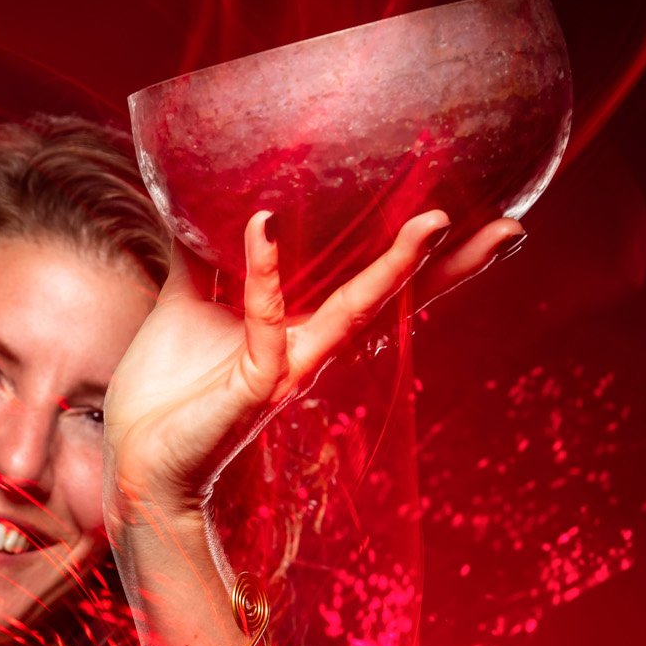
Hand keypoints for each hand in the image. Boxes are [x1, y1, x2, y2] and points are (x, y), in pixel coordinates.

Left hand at [103, 208, 523, 520]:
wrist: (135, 457)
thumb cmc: (166, 391)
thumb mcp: (188, 301)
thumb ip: (202, 251)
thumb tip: (195, 188)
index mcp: (300, 328)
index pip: (375, 284)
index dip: (429, 258)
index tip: (485, 218)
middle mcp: (308, 349)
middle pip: (393, 301)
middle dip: (451, 268)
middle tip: (509, 229)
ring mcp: (287, 369)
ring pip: (355, 313)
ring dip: (394, 270)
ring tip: (433, 223)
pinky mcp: (255, 385)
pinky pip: (267, 323)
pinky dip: (265, 274)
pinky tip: (266, 224)